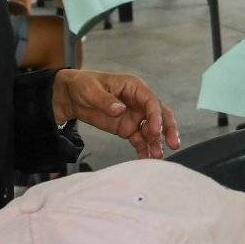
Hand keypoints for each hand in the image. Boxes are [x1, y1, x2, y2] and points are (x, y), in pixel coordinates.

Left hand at [54, 68, 181, 158]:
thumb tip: (120, 109)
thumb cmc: (83, 85)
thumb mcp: (91, 91)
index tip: (155, 130)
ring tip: (156, 156)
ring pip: (152, 130)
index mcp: (134, 87)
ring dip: (156, 142)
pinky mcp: (127, 128)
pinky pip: (139, 140)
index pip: (151, 101)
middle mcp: (139, 102)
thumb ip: (106, 101)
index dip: (156, 115)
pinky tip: (145, 158)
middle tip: (173, 144)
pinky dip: (143, 149)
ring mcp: (135, 116)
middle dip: (168, 129)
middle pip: (160, 115)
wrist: (71, 96)